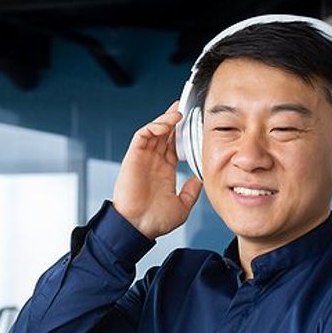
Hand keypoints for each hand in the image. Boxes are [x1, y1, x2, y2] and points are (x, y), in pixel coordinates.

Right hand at [112, 101, 202, 238]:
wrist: (137, 227)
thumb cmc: (154, 221)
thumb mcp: (181, 206)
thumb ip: (190, 192)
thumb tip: (198, 179)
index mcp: (163, 171)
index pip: (173, 145)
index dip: (182, 133)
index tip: (194, 123)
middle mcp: (152, 162)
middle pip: (163, 134)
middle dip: (174, 119)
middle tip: (185, 105)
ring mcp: (142, 158)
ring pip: (154, 131)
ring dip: (166, 119)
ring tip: (179, 112)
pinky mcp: (133, 157)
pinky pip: (142, 135)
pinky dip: (154, 126)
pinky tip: (167, 122)